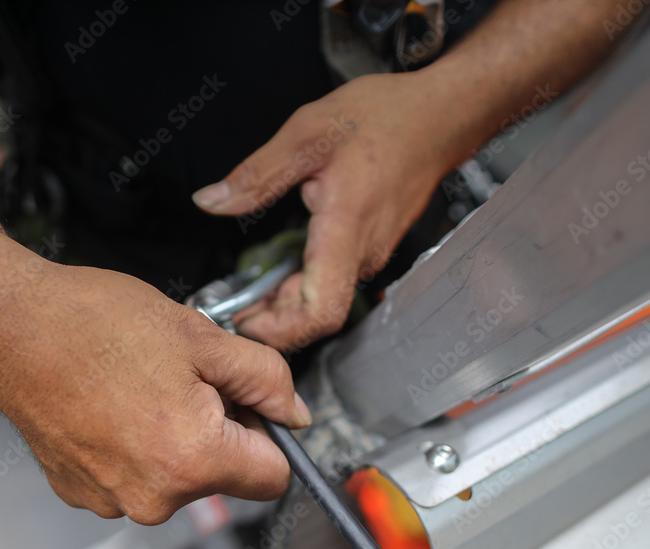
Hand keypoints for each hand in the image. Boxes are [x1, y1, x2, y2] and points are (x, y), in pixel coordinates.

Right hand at [0, 251, 311, 524]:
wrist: (9, 328)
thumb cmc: (94, 325)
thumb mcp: (202, 336)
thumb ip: (265, 380)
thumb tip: (294, 414)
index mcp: (191, 460)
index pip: (274, 479)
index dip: (269, 434)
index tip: (245, 404)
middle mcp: (152, 498)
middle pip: (222, 477)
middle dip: (217, 431)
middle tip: (181, 378)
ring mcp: (111, 501)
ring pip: (177, 476)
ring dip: (173, 438)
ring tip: (138, 387)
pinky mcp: (82, 493)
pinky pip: (134, 477)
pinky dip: (134, 446)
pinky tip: (110, 405)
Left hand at [192, 72, 455, 349]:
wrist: (440, 115)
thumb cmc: (385, 117)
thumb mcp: (307, 133)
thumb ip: (256, 175)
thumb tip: (209, 201)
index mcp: (345, 230)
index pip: (321, 312)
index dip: (281, 331)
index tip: (244, 322)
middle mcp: (362, 253)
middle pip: (317, 315)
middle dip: (272, 321)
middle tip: (232, 308)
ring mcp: (370, 254)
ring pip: (324, 300)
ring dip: (284, 305)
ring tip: (247, 294)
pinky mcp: (370, 248)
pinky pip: (332, 281)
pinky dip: (301, 286)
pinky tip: (276, 272)